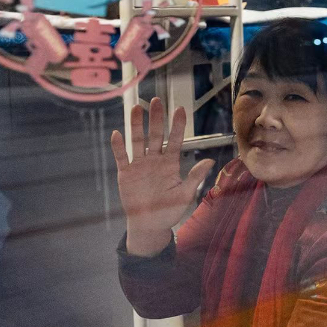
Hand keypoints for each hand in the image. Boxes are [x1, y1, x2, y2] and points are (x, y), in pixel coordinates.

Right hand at [110, 98, 213, 256]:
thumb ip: (194, 177)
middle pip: (155, 135)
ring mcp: (140, 165)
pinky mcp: (126, 174)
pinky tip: (117, 134)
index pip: (175, 141)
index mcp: (170, 164)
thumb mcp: (185, 194)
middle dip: (156, 118)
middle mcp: (155, 160)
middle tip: (156, 101)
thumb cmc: (169, 210)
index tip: (180, 109)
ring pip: (138, 141)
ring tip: (136, 108)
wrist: (149, 225)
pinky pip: (122, 157)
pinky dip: (119, 147)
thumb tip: (209, 161)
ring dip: (137, 125)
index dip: (177, 125)